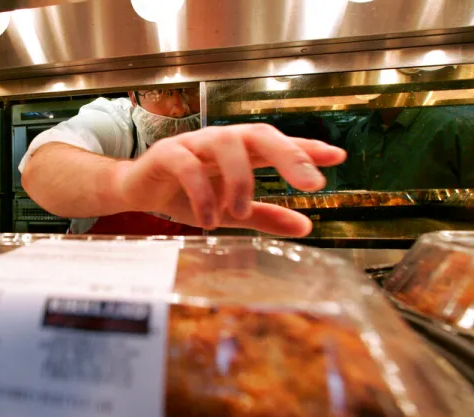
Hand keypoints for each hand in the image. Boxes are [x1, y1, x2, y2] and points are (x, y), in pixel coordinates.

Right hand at [112, 124, 346, 235]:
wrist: (135, 191)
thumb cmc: (183, 195)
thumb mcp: (229, 211)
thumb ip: (265, 216)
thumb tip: (307, 227)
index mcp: (239, 152)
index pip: (278, 144)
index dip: (307, 148)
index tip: (338, 157)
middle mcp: (219, 141)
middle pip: (258, 134)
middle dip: (288, 155)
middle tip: (310, 184)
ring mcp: (193, 144)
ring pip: (226, 143)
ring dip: (240, 179)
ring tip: (240, 212)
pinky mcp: (166, 154)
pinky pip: (188, 166)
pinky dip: (202, 192)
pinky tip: (210, 219)